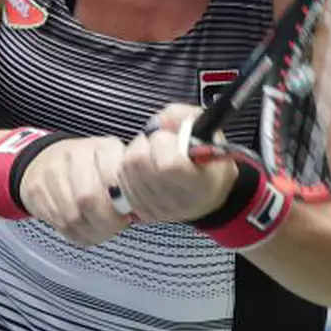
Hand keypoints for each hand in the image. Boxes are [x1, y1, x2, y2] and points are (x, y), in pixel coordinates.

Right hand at [19, 136, 128, 245]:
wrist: (43, 161)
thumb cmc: (88, 166)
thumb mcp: (115, 163)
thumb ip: (130, 181)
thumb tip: (145, 206)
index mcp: (101, 148)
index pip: (113, 177)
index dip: (122, 200)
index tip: (130, 211)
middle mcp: (73, 157)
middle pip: (89, 199)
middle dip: (107, 220)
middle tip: (118, 223)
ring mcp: (52, 175)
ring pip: (74, 216)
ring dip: (94, 229)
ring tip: (104, 226)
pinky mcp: (38, 194)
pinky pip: (62, 225)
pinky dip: (79, 233)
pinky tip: (87, 227)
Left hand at [115, 104, 237, 223]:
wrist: (209, 189)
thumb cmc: (208, 155)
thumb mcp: (205, 127)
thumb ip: (182, 117)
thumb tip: (159, 122)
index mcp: (202, 183)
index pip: (168, 165)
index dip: (163, 142)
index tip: (171, 138)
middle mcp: (180, 202)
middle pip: (139, 163)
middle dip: (145, 144)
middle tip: (159, 144)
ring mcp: (159, 210)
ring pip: (125, 170)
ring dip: (135, 155)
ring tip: (153, 156)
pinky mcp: (142, 212)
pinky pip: (121, 182)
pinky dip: (129, 170)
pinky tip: (146, 170)